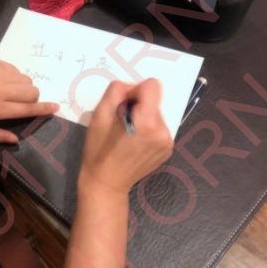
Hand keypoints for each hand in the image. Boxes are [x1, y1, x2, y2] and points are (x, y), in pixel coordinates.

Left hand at [0, 56, 58, 143]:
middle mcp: (0, 89)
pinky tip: (2, 80)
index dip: (44, 109)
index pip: (27, 108)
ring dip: (23, 86)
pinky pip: (16, 69)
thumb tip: (15, 141)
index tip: (55, 108)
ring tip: (10, 90)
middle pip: (32, 92)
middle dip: (32, 98)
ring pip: (26, 79)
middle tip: (21, 102)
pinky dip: (14, 76)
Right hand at [79, 79, 173, 197]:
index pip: (153, 86)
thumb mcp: (99, 115)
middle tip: (120, 122)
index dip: (135, 91)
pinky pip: (159, 128)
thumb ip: (116, 92)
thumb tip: (131, 88)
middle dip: (138, 106)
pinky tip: (134, 142)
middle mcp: (163, 131)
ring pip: (156, 114)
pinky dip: (147, 130)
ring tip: (127, 134)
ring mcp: (168, 142)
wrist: (106, 182)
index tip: (122, 105)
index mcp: (147, 122)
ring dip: (143, 118)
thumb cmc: (98, 148)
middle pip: (154, 101)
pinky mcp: (168, 150)